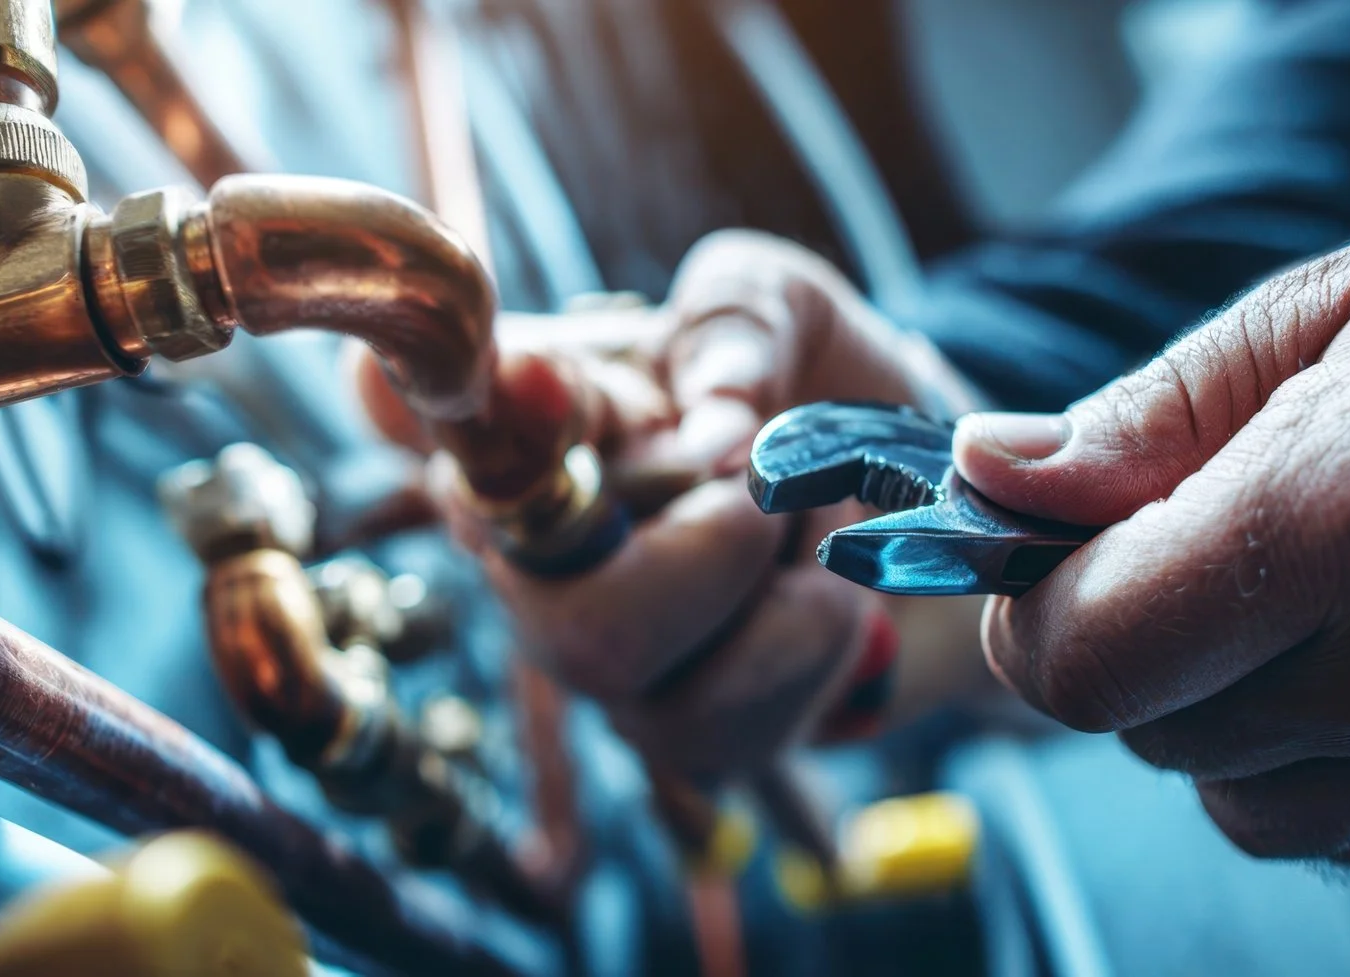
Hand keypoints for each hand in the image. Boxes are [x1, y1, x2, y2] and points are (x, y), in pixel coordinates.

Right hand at [364, 231, 988, 778]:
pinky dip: (809, 641)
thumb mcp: (780, 306)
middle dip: (703, 543)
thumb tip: (715, 414)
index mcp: (528, 416)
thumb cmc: (812, 386)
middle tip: (772, 488)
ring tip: (813, 527)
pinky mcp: (676, 733)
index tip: (541, 377)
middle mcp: (525, 545)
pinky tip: (829, 598)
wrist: (924, 501)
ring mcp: (591, 654)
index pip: (425, 409)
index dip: (480, 407)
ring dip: (776, 582)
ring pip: (619, 661)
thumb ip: (735, 318)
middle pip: (539, 596)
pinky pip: (714, 726)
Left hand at [959, 144, 1349, 865]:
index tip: (1044, 546)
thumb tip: (988, 473)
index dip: (1031, 607)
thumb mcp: (1339, 305)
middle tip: (1190, 530)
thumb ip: (1148, 414)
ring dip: (1209, 707)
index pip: (1091, 654)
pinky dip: (1297, 755)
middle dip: (1126, 636)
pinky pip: (1321, 827)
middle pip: (1144, 728)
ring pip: (1225, 794)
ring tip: (1294, 582)